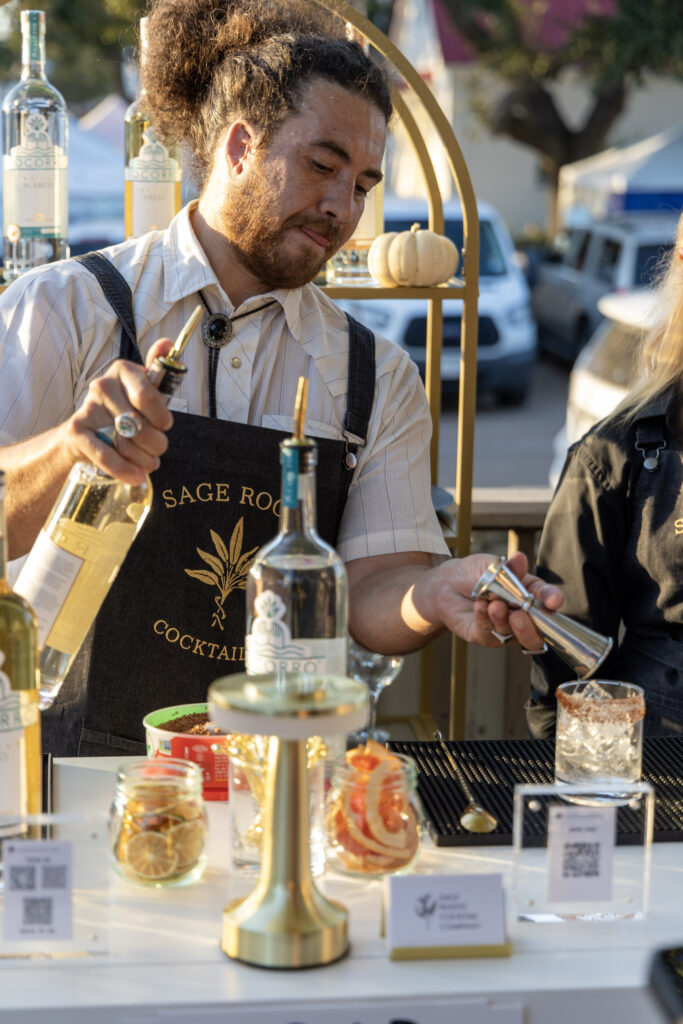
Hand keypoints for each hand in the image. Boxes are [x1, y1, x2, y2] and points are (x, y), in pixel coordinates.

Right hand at [62, 339, 174, 484]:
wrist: (85, 433)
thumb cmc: (123, 409)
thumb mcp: (143, 390)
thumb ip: (158, 369)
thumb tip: (168, 343)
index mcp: (123, 370)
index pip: (147, 395)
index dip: (161, 416)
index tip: (165, 425)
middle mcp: (103, 385)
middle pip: (140, 423)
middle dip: (156, 442)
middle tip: (158, 447)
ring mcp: (88, 408)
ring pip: (127, 442)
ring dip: (144, 459)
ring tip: (149, 462)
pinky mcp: (77, 431)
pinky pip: (106, 456)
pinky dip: (125, 470)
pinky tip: (136, 476)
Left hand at [427, 551, 562, 649]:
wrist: (447, 582)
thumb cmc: (476, 573)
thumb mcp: (493, 566)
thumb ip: (508, 568)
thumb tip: (520, 558)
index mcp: (530, 594)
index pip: (547, 599)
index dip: (553, 600)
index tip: (554, 601)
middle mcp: (521, 615)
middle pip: (537, 632)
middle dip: (531, 627)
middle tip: (519, 614)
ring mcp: (504, 628)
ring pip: (512, 634)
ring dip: (503, 619)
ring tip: (493, 604)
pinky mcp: (484, 636)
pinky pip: (489, 633)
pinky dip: (485, 618)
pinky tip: (479, 605)